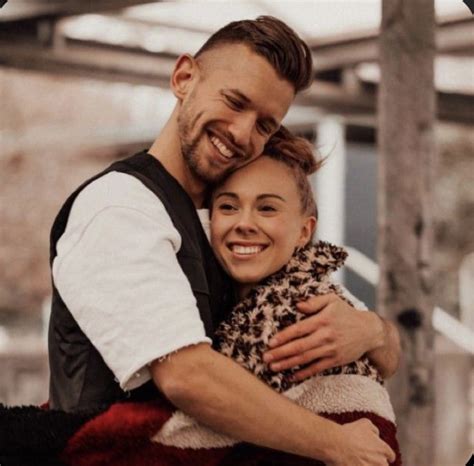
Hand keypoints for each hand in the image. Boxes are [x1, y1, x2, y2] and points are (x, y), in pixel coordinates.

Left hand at [263, 294, 382, 380]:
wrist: (369, 331)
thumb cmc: (346, 313)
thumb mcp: (332, 300)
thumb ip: (314, 302)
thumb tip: (297, 305)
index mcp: (322, 320)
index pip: (299, 329)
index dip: (284, 336)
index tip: (270, 342)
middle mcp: (325, 336)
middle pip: (299, 346)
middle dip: (281, 353)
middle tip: (265, 358)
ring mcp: (330, 350)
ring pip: (305, 359)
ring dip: (288, 364)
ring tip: (273, 367)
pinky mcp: (335, 361)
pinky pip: (316, 368)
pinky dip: (303, 374)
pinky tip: (291, 377)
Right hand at [328, 419, 395, 465]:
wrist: (337, 444)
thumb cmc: (350, 434)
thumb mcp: (365, 423)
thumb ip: (375, 430)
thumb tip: (377, 435)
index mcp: (383, 450)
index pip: (391, 456)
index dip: (382, 454)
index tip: (375, 453)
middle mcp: (381, 463)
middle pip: (383, 465)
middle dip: (375, 462)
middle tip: (364, 457)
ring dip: (368, 465)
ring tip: (357, 461)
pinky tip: (352, 463)